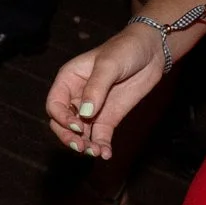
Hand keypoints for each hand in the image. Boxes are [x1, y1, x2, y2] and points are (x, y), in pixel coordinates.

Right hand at [45, 26, 170, 158]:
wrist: (151, 51)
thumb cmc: (125, 50)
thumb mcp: (108, 65)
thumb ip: (95, 88)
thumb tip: (84, 114)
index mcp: (68, 79)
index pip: (54, 104)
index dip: (61, 118)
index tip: (78, 125)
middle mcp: (76, 96)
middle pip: (62, 123)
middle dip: (69, 137)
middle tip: (82, 147)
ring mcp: (93, 108)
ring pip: (80, 133)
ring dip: (85, 145)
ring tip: (97, 152)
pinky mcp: (109, 117)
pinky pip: (100, 135)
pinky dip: (101, 146)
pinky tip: (106, 154)